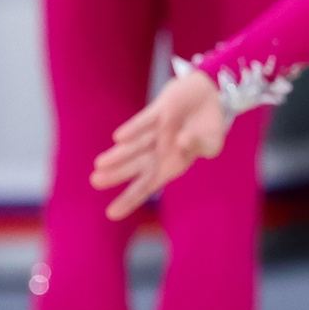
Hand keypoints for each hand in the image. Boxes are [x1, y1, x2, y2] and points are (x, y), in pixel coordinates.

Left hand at [91, 69, 227, 219]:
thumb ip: (198, 145)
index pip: (147, 185)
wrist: (209, 96)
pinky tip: (119, 138)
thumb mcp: (212, 143)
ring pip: (136, 145)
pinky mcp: (160, 110)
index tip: (111, 214)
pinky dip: (134, 129)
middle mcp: (160, 150)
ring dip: (119, 154)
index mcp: (171, 164)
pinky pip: (146, 121)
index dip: (130, 199)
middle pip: (135, 165)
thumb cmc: (208, 128)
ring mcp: (159, 130)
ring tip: (99, 164)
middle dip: (116, 174)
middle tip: (96, 181)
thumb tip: (181, 142)